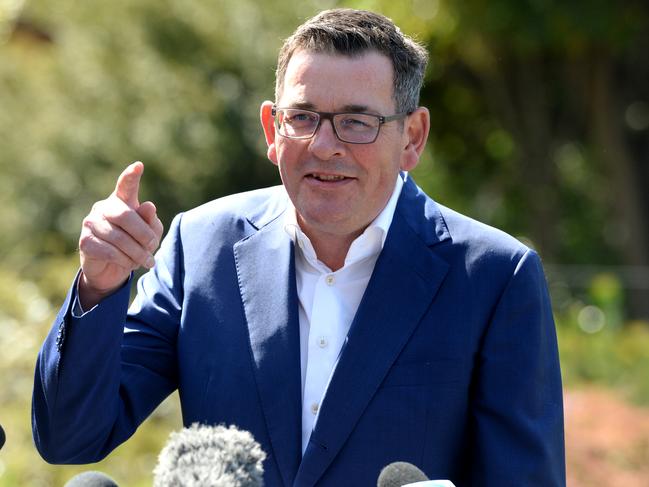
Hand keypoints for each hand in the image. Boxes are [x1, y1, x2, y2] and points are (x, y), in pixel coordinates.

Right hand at [78, 162, 163, 308]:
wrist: (112, 269)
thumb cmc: (134, 244)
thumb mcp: (149, 234)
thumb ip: (150, 221)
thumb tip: (148, 206)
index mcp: (122, 201)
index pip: (125, 186)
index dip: (131, 176)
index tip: (139, 166)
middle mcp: (104, 207)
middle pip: (125, 215)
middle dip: (143, 234)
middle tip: (153, 247)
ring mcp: (91, 223)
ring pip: (119, 238)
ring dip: (137, 252)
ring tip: (146, 261)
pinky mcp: (85, 241)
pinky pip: (110, 251)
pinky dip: (125, 260)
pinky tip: (130, 264)